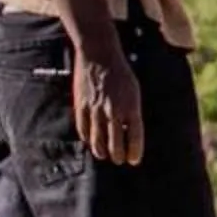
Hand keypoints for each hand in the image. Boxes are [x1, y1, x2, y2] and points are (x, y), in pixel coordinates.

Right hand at [73, 38, 145, 164]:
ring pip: (98, 140)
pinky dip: (88, 139)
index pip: (135, 138)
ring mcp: (96, 110)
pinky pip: (84, 130)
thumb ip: (132, 112)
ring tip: (105, 156)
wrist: (99, 55)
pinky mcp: (82, 106)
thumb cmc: (121, 73)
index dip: (135, 152)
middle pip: (116, 144)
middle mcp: (114, 111)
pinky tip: (91, 142)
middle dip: (119, 155)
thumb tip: (129, 131)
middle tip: (120, 160)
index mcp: (131, 107)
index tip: (134, 160)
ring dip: (103, 152)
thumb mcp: (134, 91)